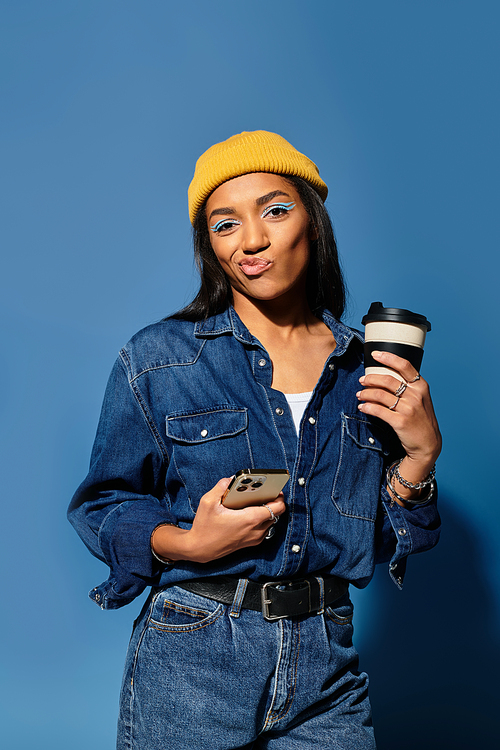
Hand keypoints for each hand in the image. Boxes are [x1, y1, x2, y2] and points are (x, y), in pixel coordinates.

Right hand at [151, 477, 286, 563]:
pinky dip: (261, 519)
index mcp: (250, 519)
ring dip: (267, 511)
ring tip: (256, 501)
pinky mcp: (251, 543)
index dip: (279, 496)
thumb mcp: (208, 502)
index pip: (277, 508)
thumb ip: (220, 487)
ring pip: (271, 521)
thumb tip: (231, 478)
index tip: (274, 489)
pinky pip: (264, 528)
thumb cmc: (204, 527)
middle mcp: (256, 530)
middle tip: (264, 492)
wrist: (200, 549)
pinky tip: (249, 512)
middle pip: (277, 514)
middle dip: (273, 501)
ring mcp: (254, 538)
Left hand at [356, 350, 441, 487]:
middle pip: (387, 380)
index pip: (404, 365)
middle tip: (362, 380)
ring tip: (359, 395)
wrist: (428, 443)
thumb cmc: (422, 420)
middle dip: (370, 379)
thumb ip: (409, 387)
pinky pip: (378, 410)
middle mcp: (416, 395)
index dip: (388, 357)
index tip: (375, 354)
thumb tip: (386, 376)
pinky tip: (362, 407)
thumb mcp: (421, 399)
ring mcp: (408, 409)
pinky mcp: (400, 421)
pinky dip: (367, 407)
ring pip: (380, 394)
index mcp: (421, 386)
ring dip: (366, 393)